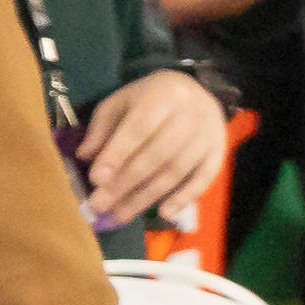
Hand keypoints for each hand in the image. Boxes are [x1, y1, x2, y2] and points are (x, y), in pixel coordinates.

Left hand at [76, 68, 228, 228]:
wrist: (194, 91)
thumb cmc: (150, 98)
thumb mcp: (121, 102)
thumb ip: (103, 128)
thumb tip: (85, 157)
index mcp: (164, 95)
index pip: (139, 128)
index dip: (118, 154)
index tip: (96, 180)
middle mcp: (191, 113)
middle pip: (158, 154)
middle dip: (127, 182)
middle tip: (102, 205)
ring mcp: (209, 134)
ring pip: (177, 170)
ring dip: (148, 196)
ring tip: (122, 214)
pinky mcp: (219, 151)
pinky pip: (204, 178)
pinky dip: (185, 197)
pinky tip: (165, 213)